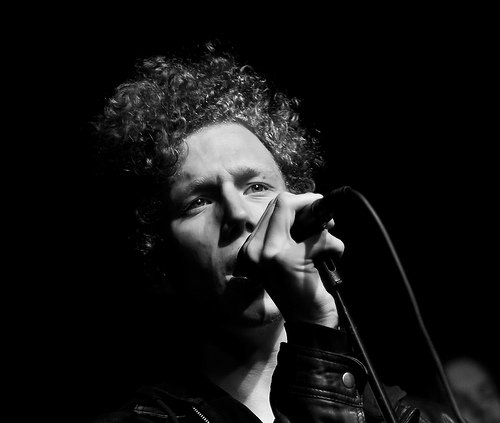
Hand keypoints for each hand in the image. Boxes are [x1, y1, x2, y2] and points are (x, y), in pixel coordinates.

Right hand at [240, 192, 343, 326]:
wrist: (308, 324)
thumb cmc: (300, 290)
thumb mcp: (283, 260)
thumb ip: (287, 234)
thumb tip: (309, 206)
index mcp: (252, 248)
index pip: (272, 207)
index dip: (297, 202)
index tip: (313, 210)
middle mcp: (255, 250)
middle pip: (283, 203)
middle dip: (310, 206)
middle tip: (327, 222)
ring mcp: (270, 255)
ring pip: (301, 214)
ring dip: (324, 229)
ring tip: (329, 245)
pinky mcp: (290, 261)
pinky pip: (321, 238)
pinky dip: (335, 246)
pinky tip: (334, 258)